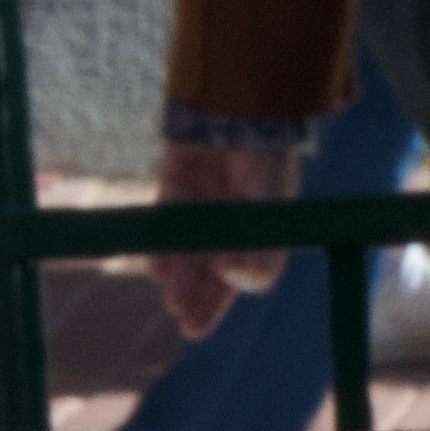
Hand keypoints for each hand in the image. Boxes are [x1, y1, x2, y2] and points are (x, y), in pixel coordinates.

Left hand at [151, 135, 296, 338]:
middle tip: (184, 320)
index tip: (198, 325)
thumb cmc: (267, 156)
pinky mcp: (175, 187)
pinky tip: (157, 268)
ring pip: (184, 253)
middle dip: (195, 299)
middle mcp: (227, 224)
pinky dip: (159, 247)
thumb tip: (230, 280)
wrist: (240, 104)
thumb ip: (260, 251)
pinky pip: (164, 224)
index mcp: (256, 231)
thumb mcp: (272, 209)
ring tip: (172, 296)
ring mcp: (200, 207)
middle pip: (206, 272)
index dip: (217, 303)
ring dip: (178, 278)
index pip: (236, 277)